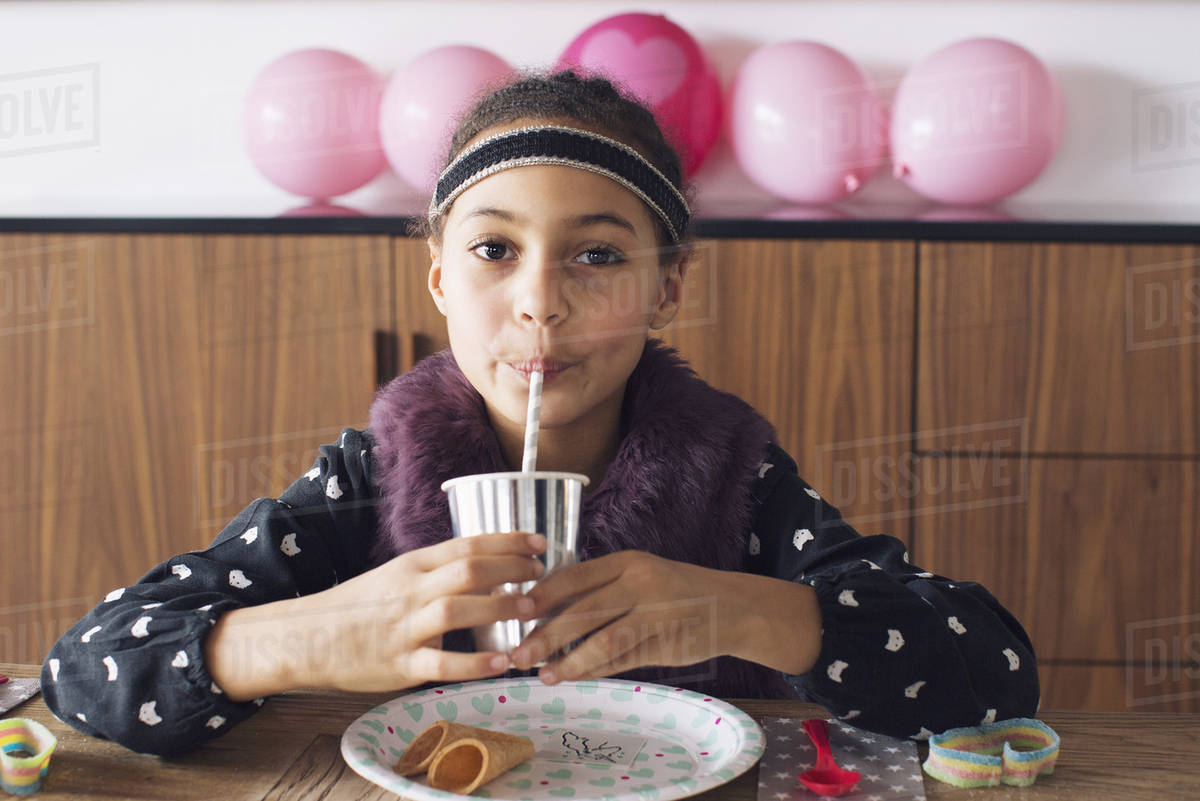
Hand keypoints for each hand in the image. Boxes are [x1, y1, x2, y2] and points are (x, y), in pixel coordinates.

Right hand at [298, 532, 545, 692]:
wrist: (307, 638)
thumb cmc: (361, 607)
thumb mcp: (397, 577)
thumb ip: (438, 574)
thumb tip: (491, 571)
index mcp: (413, 565)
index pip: (467, 544)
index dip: (507, 541)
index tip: (539, 543)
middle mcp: (411, 590)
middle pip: (468, 570)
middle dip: (511, 569)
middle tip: (541, 575)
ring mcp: (404, 627)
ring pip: (456, 609)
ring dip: (499, 608)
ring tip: (531, 611)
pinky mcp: (399, 664)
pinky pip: (441, 663)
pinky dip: (475, 664)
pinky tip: (502, 663)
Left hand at [507, 550, 746, 683]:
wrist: (732, 607)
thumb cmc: (675, 592)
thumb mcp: (640, 576)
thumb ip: (601, 590)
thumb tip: (547, 612)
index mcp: (628, 562)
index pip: (576, 575)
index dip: (543, 594)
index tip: (516, 610)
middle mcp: (641, 583)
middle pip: (584, 610)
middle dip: (546, 635)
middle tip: (519, 654)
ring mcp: (656, 614)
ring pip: (604, 640)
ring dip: (570, 661)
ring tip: (544, 675)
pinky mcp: (667, 643)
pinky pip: (624, 660)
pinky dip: (596, 671)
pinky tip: (575, 677)